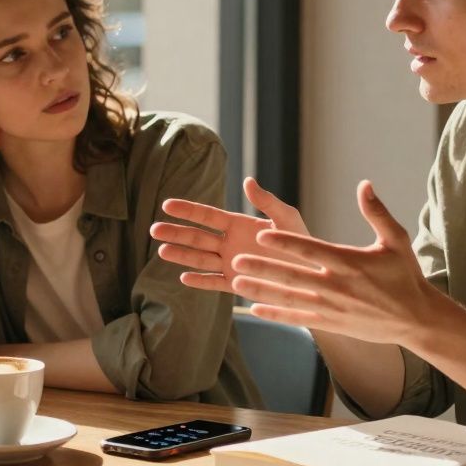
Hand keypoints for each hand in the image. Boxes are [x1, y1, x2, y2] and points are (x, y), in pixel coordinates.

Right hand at [152, 177, 308, 293]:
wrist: (312, 272)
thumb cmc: (301, 240)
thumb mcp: (286, 218)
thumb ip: (267, 202)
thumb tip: (248, 181)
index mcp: (238, 224)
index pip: (207, 216)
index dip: (187, 211)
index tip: (166, 205)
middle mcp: (229, 244)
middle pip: (197, 237)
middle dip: (176, 233)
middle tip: (154, 229)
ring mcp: (230, 264)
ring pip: (200, 259)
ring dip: (182, 255)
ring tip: (162, 251)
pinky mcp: (237, 284)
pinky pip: (214, 283)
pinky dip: (200, 281)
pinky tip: (184, 278)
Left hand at [229, 180, 440, 346]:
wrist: (416, 319)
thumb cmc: (405, 275)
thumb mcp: (396, 240)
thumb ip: (377, 212)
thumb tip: (364, 184)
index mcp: (349, 262)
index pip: (310, 249)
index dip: (285, 242)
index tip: (262, 234)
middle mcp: (336, 285)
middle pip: (292, 275)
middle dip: (262, 267)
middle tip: (236, 259)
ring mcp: (332, 307)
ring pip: (289, 298)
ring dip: (261, 290)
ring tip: (237, 282)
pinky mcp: (331, 323)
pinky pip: (298, 318)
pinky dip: (275, 315)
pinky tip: (254, 310)